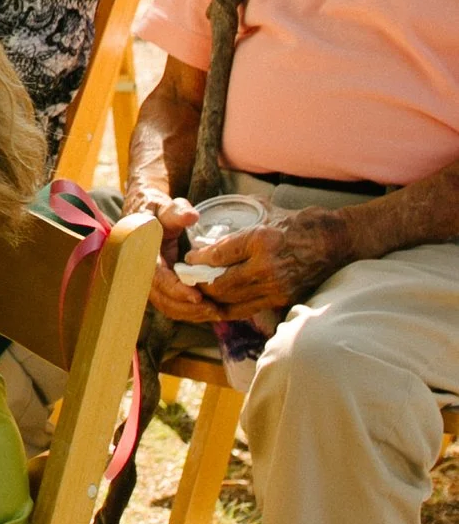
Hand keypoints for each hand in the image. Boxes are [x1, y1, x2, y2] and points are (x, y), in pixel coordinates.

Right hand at [143, 199, 226, 327]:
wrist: (143, 211)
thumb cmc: (155, 208)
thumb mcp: (165, 206)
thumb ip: (177, 211)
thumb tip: (191, 216)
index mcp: (140, 252)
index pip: (156, 278)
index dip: (176, 289)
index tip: (197, 296)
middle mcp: (142, 271)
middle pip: (162, 299)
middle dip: (188, 308)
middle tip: (215, 310)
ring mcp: (150, 281)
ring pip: (167, 306)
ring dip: (190, 313)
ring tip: (217, 313)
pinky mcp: (159, 286)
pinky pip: (171, 304)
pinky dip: (189, 311)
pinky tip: (210, 311)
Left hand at [170, 211, 346, 322]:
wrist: (334, 241)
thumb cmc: (300, 223)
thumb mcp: (267, 214)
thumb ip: (240, 223)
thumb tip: (212, 226)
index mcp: (260, 240)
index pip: (219, 255)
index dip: (198, 259)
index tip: (189, 258)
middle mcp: (266, 266)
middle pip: (221, 283)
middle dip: (200, 283)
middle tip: (189, 279)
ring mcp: (275, 286)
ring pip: (232, 300)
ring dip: (213, 297)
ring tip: (200, 292)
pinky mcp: (282, 299)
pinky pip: (248, 309)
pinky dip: (230, 307)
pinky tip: (220, 304)